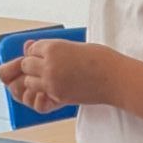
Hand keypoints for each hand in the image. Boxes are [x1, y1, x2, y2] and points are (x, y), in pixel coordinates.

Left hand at [0, 38, 119, 113]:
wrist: (116, 78)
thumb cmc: (101, 60)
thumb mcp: (76, 47)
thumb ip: (56, 50)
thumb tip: (38, 50)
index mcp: (53, 47)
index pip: (31, 49)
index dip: (37, 53)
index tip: (44, 57)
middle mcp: (49, 63)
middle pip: (26, 65)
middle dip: (33, 67)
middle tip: (47, 69)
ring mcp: (52, 81)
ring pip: (29, 81)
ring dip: (37, 80)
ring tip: (52, 80)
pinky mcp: (58, 95)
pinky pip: (41, 93)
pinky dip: (46, 91)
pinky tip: (58, 88)